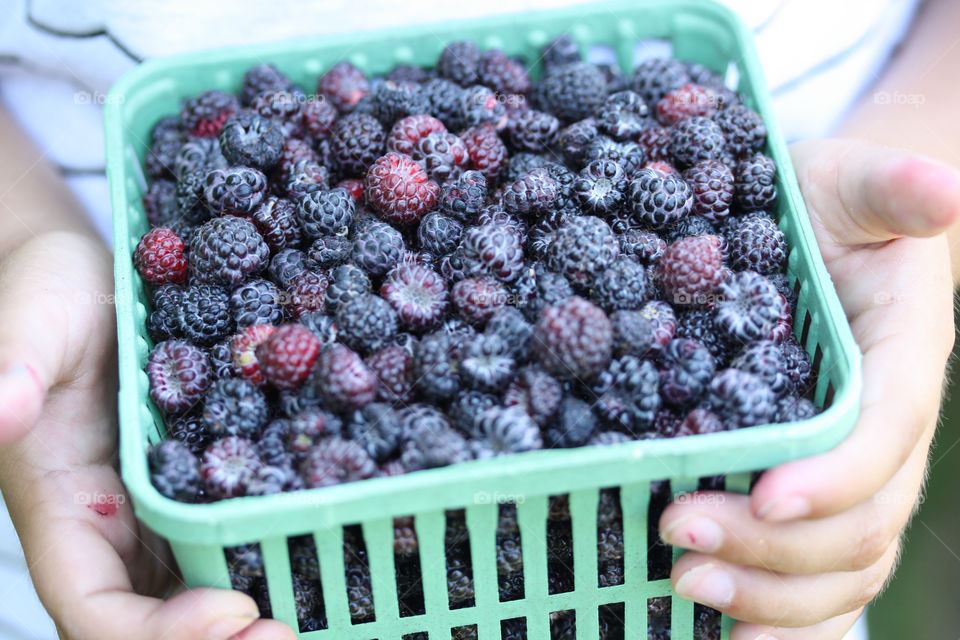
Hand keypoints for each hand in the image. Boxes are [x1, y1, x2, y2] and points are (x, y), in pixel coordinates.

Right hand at [0, 232, 295, 639]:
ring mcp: (157, 512)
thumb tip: (1, 411)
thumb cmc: (44, 293)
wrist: (88, 278)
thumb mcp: (29, 320)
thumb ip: (13, 366)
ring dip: (255, 610)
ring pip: (198, 590)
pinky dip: (272, 555)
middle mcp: (112, 528)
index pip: (97, 608)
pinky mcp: (197, 482)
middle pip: (155, 621)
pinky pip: (230, 533)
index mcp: (63, 509)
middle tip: (293, 636)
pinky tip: (325, 548)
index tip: (237, 608)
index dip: (161, 632)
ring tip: (323, 614)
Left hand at [659, 140, 959, 638]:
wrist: (824, 235)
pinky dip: (780, 619)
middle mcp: (886, 434)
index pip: (888, 437)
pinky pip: (816, 576)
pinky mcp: (811, 490)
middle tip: (679, 542)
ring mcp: (851, 473)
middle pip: (859, 525)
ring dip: (769, 596)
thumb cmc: (833, 207)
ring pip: (841, 568)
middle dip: (775, 550)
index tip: (766, 494)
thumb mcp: (856, 184)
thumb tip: (944, 189)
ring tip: (683, 588)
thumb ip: (896, 188)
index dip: (837, 477)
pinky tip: (723, 633)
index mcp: (902, 363)